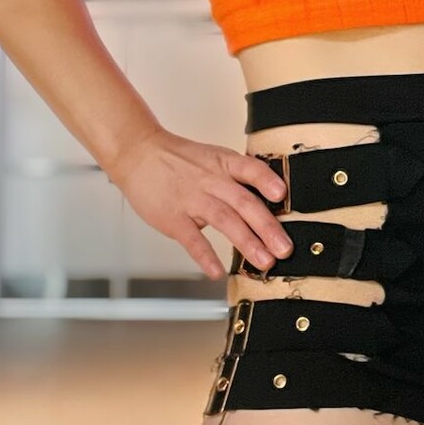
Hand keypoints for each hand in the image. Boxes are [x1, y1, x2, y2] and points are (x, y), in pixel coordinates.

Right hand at [108, 126, 294, 280]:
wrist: (138, 153)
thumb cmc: (179, 161)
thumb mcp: (213, 158)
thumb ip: (238, 178)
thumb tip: (270, 202)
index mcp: (224, 163)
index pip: (251, 169)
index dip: (267, 181)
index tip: (282, 195)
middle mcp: (211, 180)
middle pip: (244, 203)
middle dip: (267, 228)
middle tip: (285, 249)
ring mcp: (192, 199)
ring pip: (224, 220)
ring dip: (247, 243)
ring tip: (264, 262)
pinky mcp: (173, 218)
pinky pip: (192, 239)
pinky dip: (205, 256)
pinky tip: (217, 271)